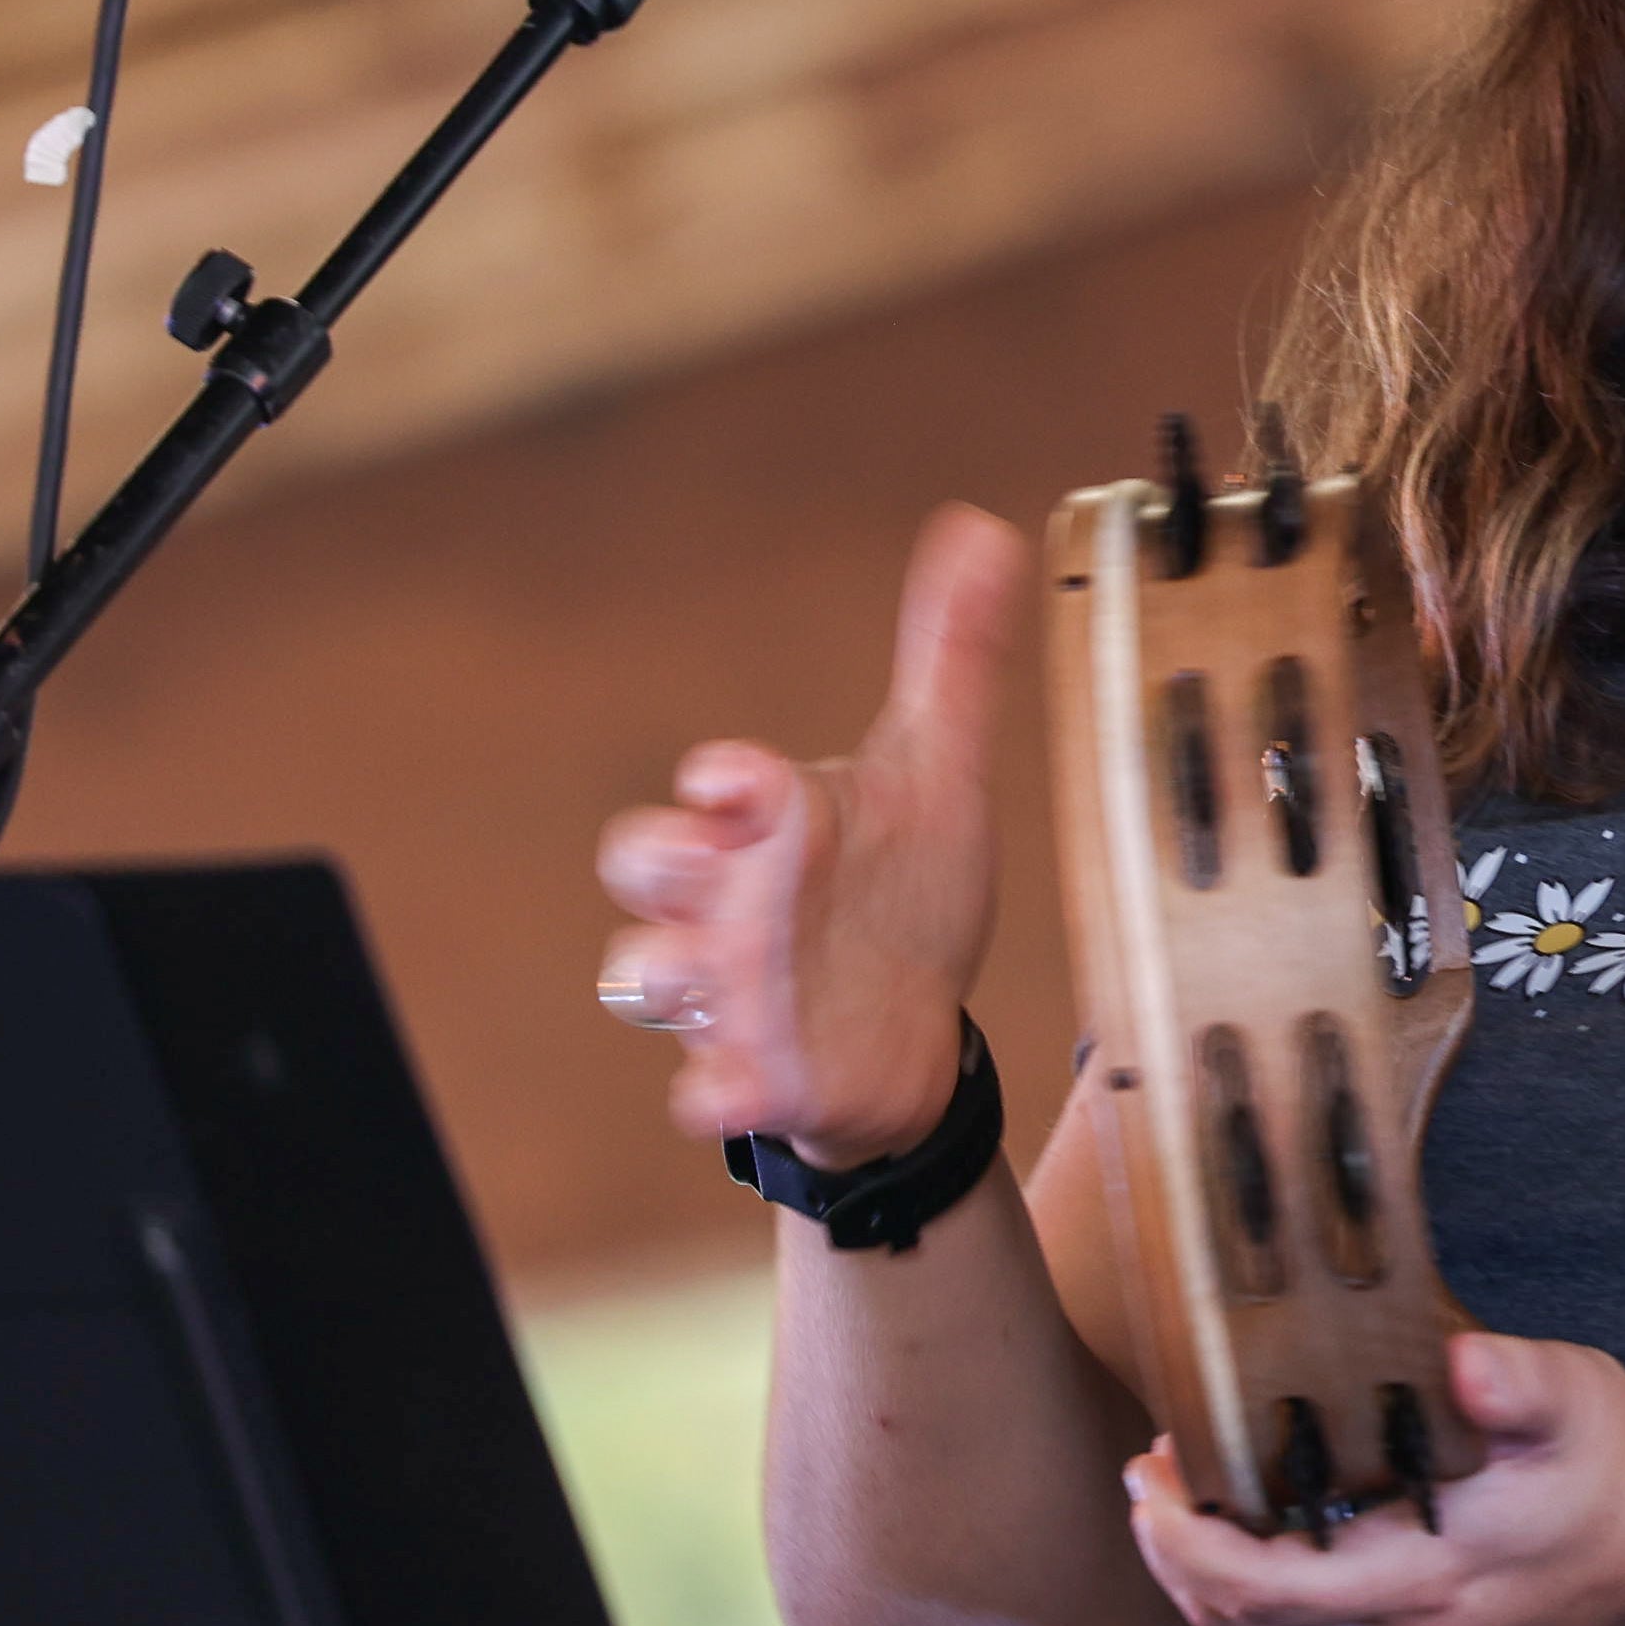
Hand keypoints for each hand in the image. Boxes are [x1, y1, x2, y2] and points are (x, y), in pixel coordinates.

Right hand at [592, 502, 1025, 1162]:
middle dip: (664, 860)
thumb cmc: (901, 891)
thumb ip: (951, 662)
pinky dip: (712, 1092)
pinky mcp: (755, 1077)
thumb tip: (980, 531)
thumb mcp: (937, 774)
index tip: (738, 776)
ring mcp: (731, 993)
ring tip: (723, 975)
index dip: (723, 780)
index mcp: (773, 826)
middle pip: (644, 866)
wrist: (912, 1025)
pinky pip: (705, 1091)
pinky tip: (731, 1094)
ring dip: (671, 971)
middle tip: (712, 860)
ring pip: (647, 975)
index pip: (719, 789)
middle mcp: (729, 902)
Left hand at [1121, 1332, 1624, 1625]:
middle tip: (1151, 1476)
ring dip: (1211, 1578)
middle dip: (1176, 1551)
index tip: (1154, 1470)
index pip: (1261, 1584)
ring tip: (1186, 1500)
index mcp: (1429, 1580)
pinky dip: (1260, 1601)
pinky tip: (1259, 1538)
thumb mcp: (1571, 1397)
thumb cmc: (1610, 1460)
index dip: (1187, 1535)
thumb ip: (1514, 1382)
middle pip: (1241, 1622)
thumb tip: (1465, 1362)